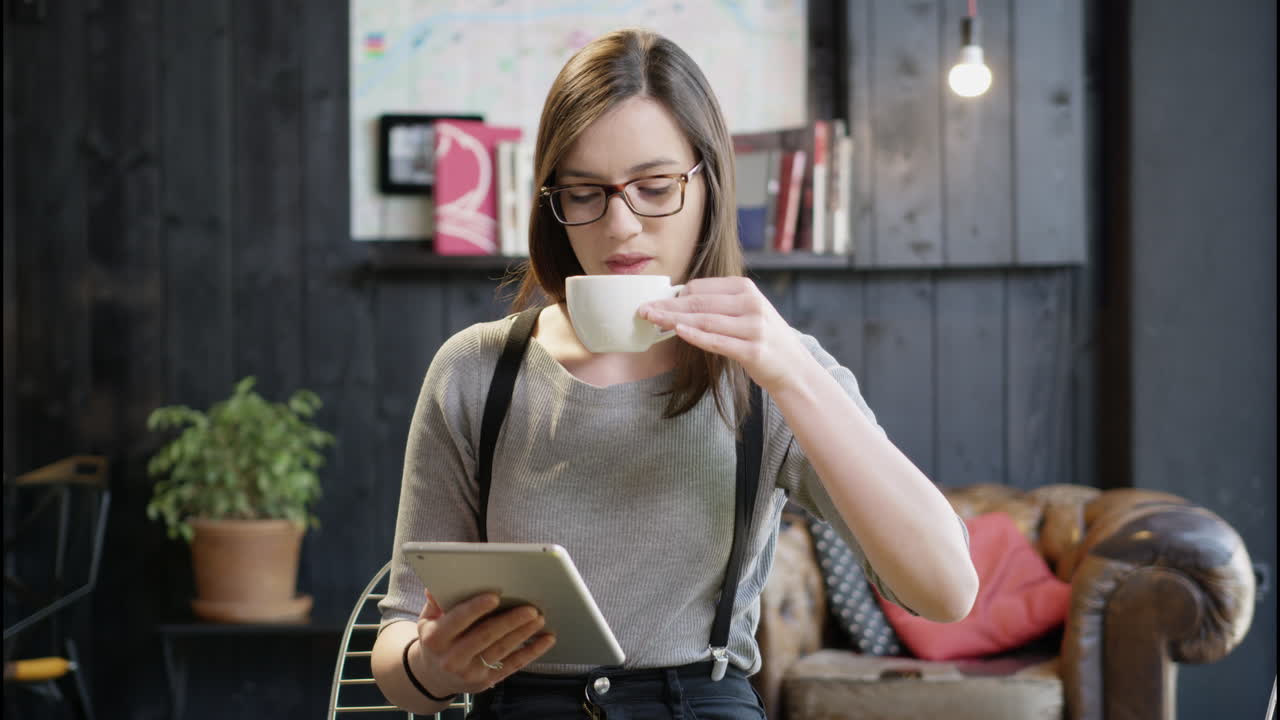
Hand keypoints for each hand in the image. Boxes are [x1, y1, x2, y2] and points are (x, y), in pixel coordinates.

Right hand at [409, 589, 555, 696]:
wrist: (433, 678)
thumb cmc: (435, 641)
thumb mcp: (427, 621)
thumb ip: (436, 602)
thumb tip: (437, 586)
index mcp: (435, 639)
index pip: (457, 621)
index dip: (476, 608)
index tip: (495, 596)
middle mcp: (452, 658)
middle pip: (485, 636)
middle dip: (509, 621)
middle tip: (530, 608)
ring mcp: (470, 672)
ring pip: (501, 650)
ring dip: (523, 634)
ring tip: (539, 618)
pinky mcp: (486, 681)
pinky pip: (513, 665)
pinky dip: (532, 652)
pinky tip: (546, 640)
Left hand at [638, 277, 812, 392]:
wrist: (794, 367)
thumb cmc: (763, 339)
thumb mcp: (746, 312)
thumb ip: (718, 304)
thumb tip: (677, 301)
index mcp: (746, 289)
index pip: (701, 288)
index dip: (674, 295)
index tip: (655, 302)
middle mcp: (751, 304)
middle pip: (698, 302)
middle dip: (667, 306)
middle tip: (643, 310)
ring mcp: (753, 327)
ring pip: (704, 320)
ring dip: (673, 320)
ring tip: (652, 320)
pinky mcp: (753, 351)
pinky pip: (717, 342)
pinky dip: (695, 336)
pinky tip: (678, 331)